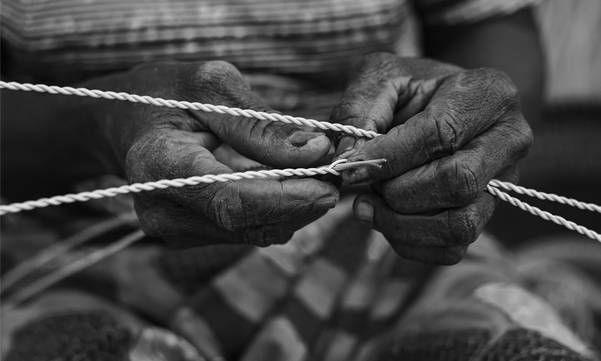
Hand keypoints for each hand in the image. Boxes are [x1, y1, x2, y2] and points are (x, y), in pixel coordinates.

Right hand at [88, 61, 337, 246]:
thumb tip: (318, 151)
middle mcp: (162, 209)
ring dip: (294, 206)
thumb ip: (262, 125)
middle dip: (301, 202)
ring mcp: (175, 229)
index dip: (287, 198)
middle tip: (335, 173)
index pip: (232, 199)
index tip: (330, 184)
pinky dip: (276, 208)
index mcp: (159, 165)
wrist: (128, 121)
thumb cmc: (168, 94)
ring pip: (254, 231)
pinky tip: (284, 180)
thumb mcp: (213, 88)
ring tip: (314, 170)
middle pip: (248, 222)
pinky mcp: (190, 235)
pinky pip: (247, 229)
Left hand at [331, 53, 532, 263]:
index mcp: (488, 93)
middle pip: (459, 182)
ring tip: (366, 205)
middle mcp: (508, 141)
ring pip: (460, 224)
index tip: (349, 168)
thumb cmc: (411, 89)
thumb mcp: (381, 78)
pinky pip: (452, 248)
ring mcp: (504, 185)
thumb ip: (359, 109)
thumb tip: (346, 158)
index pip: (441, 134)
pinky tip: (384, 220)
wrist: (442, 104)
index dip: (390, 157)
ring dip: (401, 224)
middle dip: (399, 191)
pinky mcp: (486, 215)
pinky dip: (410, 243)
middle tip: (365, 184)